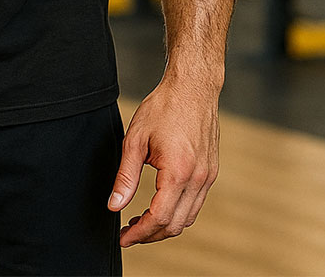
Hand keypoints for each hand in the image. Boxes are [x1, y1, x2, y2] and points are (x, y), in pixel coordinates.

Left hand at [108, 77, 218, 246]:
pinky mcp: (210, 171)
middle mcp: (198, 179)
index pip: (159, 218)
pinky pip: (195, 203)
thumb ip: (125, 176)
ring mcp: (208, 176)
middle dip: (151, 235)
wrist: (193, 87)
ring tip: (141, 220)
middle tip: (129, 232)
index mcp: (178, 172)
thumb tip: (114, 205)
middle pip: (176, 225)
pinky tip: (160, 204)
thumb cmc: (164, 108)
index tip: (123, 237)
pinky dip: (178, 212)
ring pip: (188, 218)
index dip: (139, 233)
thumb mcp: (135, 140)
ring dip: (165, 226)